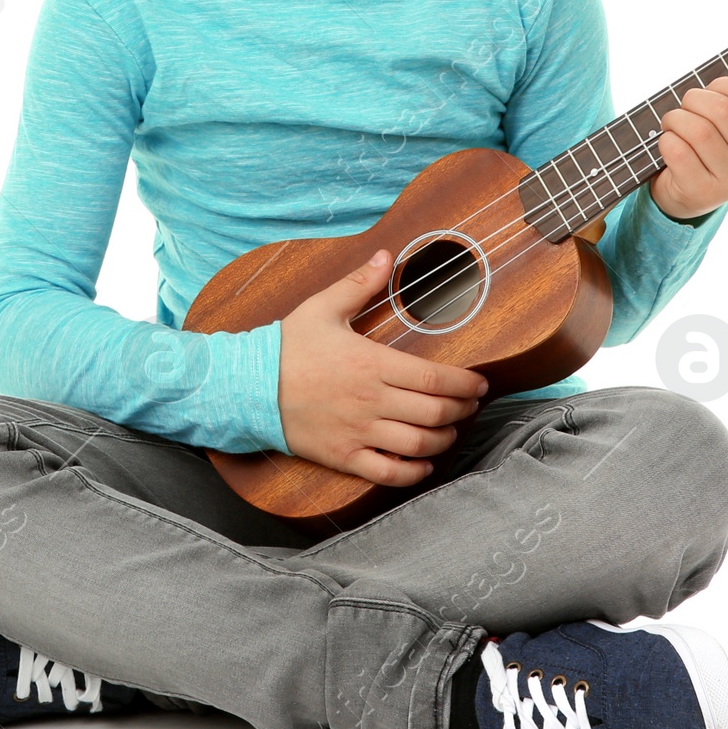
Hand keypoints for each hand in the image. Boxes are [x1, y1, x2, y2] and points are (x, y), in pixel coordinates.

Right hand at [278, 248, 489, 485]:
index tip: (480, 384)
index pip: (436, 379)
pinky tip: (425, 464)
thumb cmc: (287, 347)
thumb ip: (359, 283)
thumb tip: (386, 255)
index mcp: (373, 363)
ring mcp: (358, 431)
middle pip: (435, 413)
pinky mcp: (344, 456)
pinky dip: (414, 473)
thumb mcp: (323, 307)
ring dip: (445, 440)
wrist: (247, 386)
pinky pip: (388, 473)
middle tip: (471, 405)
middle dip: (462, 411)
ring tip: (452, 431)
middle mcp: (371, 400)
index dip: (466, 384)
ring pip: (418, 444)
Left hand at [647, 12, 727, 221]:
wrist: (685, 192)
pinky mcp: (703, 193)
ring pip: (697, 131)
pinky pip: (677, 152)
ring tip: (674, 125)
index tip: (711, 92)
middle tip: (685, 107)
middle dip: (692, 100)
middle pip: (720, 110)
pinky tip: (668, 146)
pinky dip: (665, 141)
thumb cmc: (709, 140)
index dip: (720, 85)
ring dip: (674, 120)